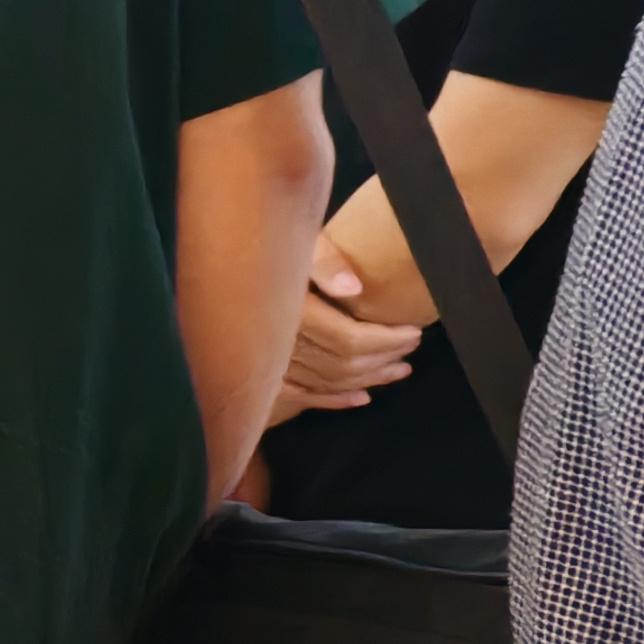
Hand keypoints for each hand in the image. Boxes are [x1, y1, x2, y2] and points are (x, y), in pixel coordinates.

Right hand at [277, 235, 420, 416]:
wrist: (230, 260)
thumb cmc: (267, 247)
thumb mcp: (298, 243)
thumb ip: (324, 261)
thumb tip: (354, 289)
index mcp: (290, 313)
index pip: (348, 339)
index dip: (385, 340)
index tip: (413, 331)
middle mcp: (279, 343)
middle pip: (342, 364)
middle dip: (383, 359)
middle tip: (411, 348)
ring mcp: (271, 362)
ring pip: (329, 382)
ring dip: (369, 380)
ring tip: (399, 369)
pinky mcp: (266, 371)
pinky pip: (304, 396)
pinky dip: (336, 400)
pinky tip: (361, 398)